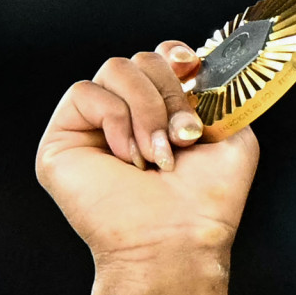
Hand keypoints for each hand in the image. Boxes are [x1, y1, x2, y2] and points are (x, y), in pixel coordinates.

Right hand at [36, 42, 255, 294]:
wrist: (176, 239)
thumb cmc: (206, 202)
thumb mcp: (234, 137)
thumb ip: (220, 95)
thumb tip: (200, 66)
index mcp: (163, 112)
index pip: (160, 56)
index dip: (175, 55)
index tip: (192, 69)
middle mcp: (127, 116)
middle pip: (141, 58)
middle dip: (169, 93)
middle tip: (182, 137)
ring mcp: (93, 127)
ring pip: (114, 68)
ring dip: (146, 110)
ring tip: (156, 154)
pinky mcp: (62, 140)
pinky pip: (84, 93)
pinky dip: (115, 120)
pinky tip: (126, 157)